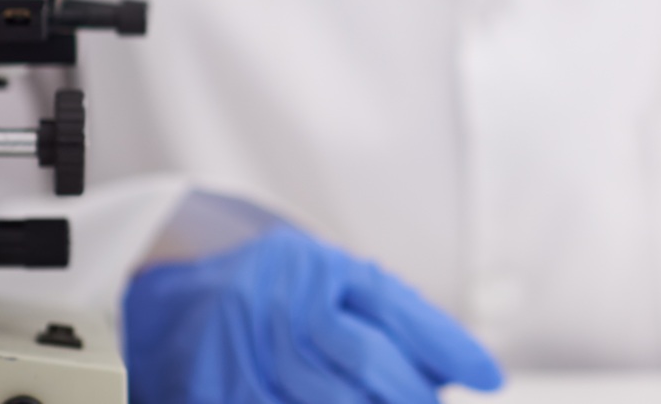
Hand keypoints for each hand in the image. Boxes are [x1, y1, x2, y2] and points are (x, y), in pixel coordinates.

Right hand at [123, 225, 503, 403]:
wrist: (170, 303)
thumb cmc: (275, 297)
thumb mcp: (331, 284)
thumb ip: (386, 316)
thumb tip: (450, 368)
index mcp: (322, 269)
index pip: (398, 307)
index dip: (449, 346)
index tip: (490, 378)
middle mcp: (288, 303)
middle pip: (367, 357)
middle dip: (411, 396)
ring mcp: (251, 348)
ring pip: (330, 398)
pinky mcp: (219, 390)